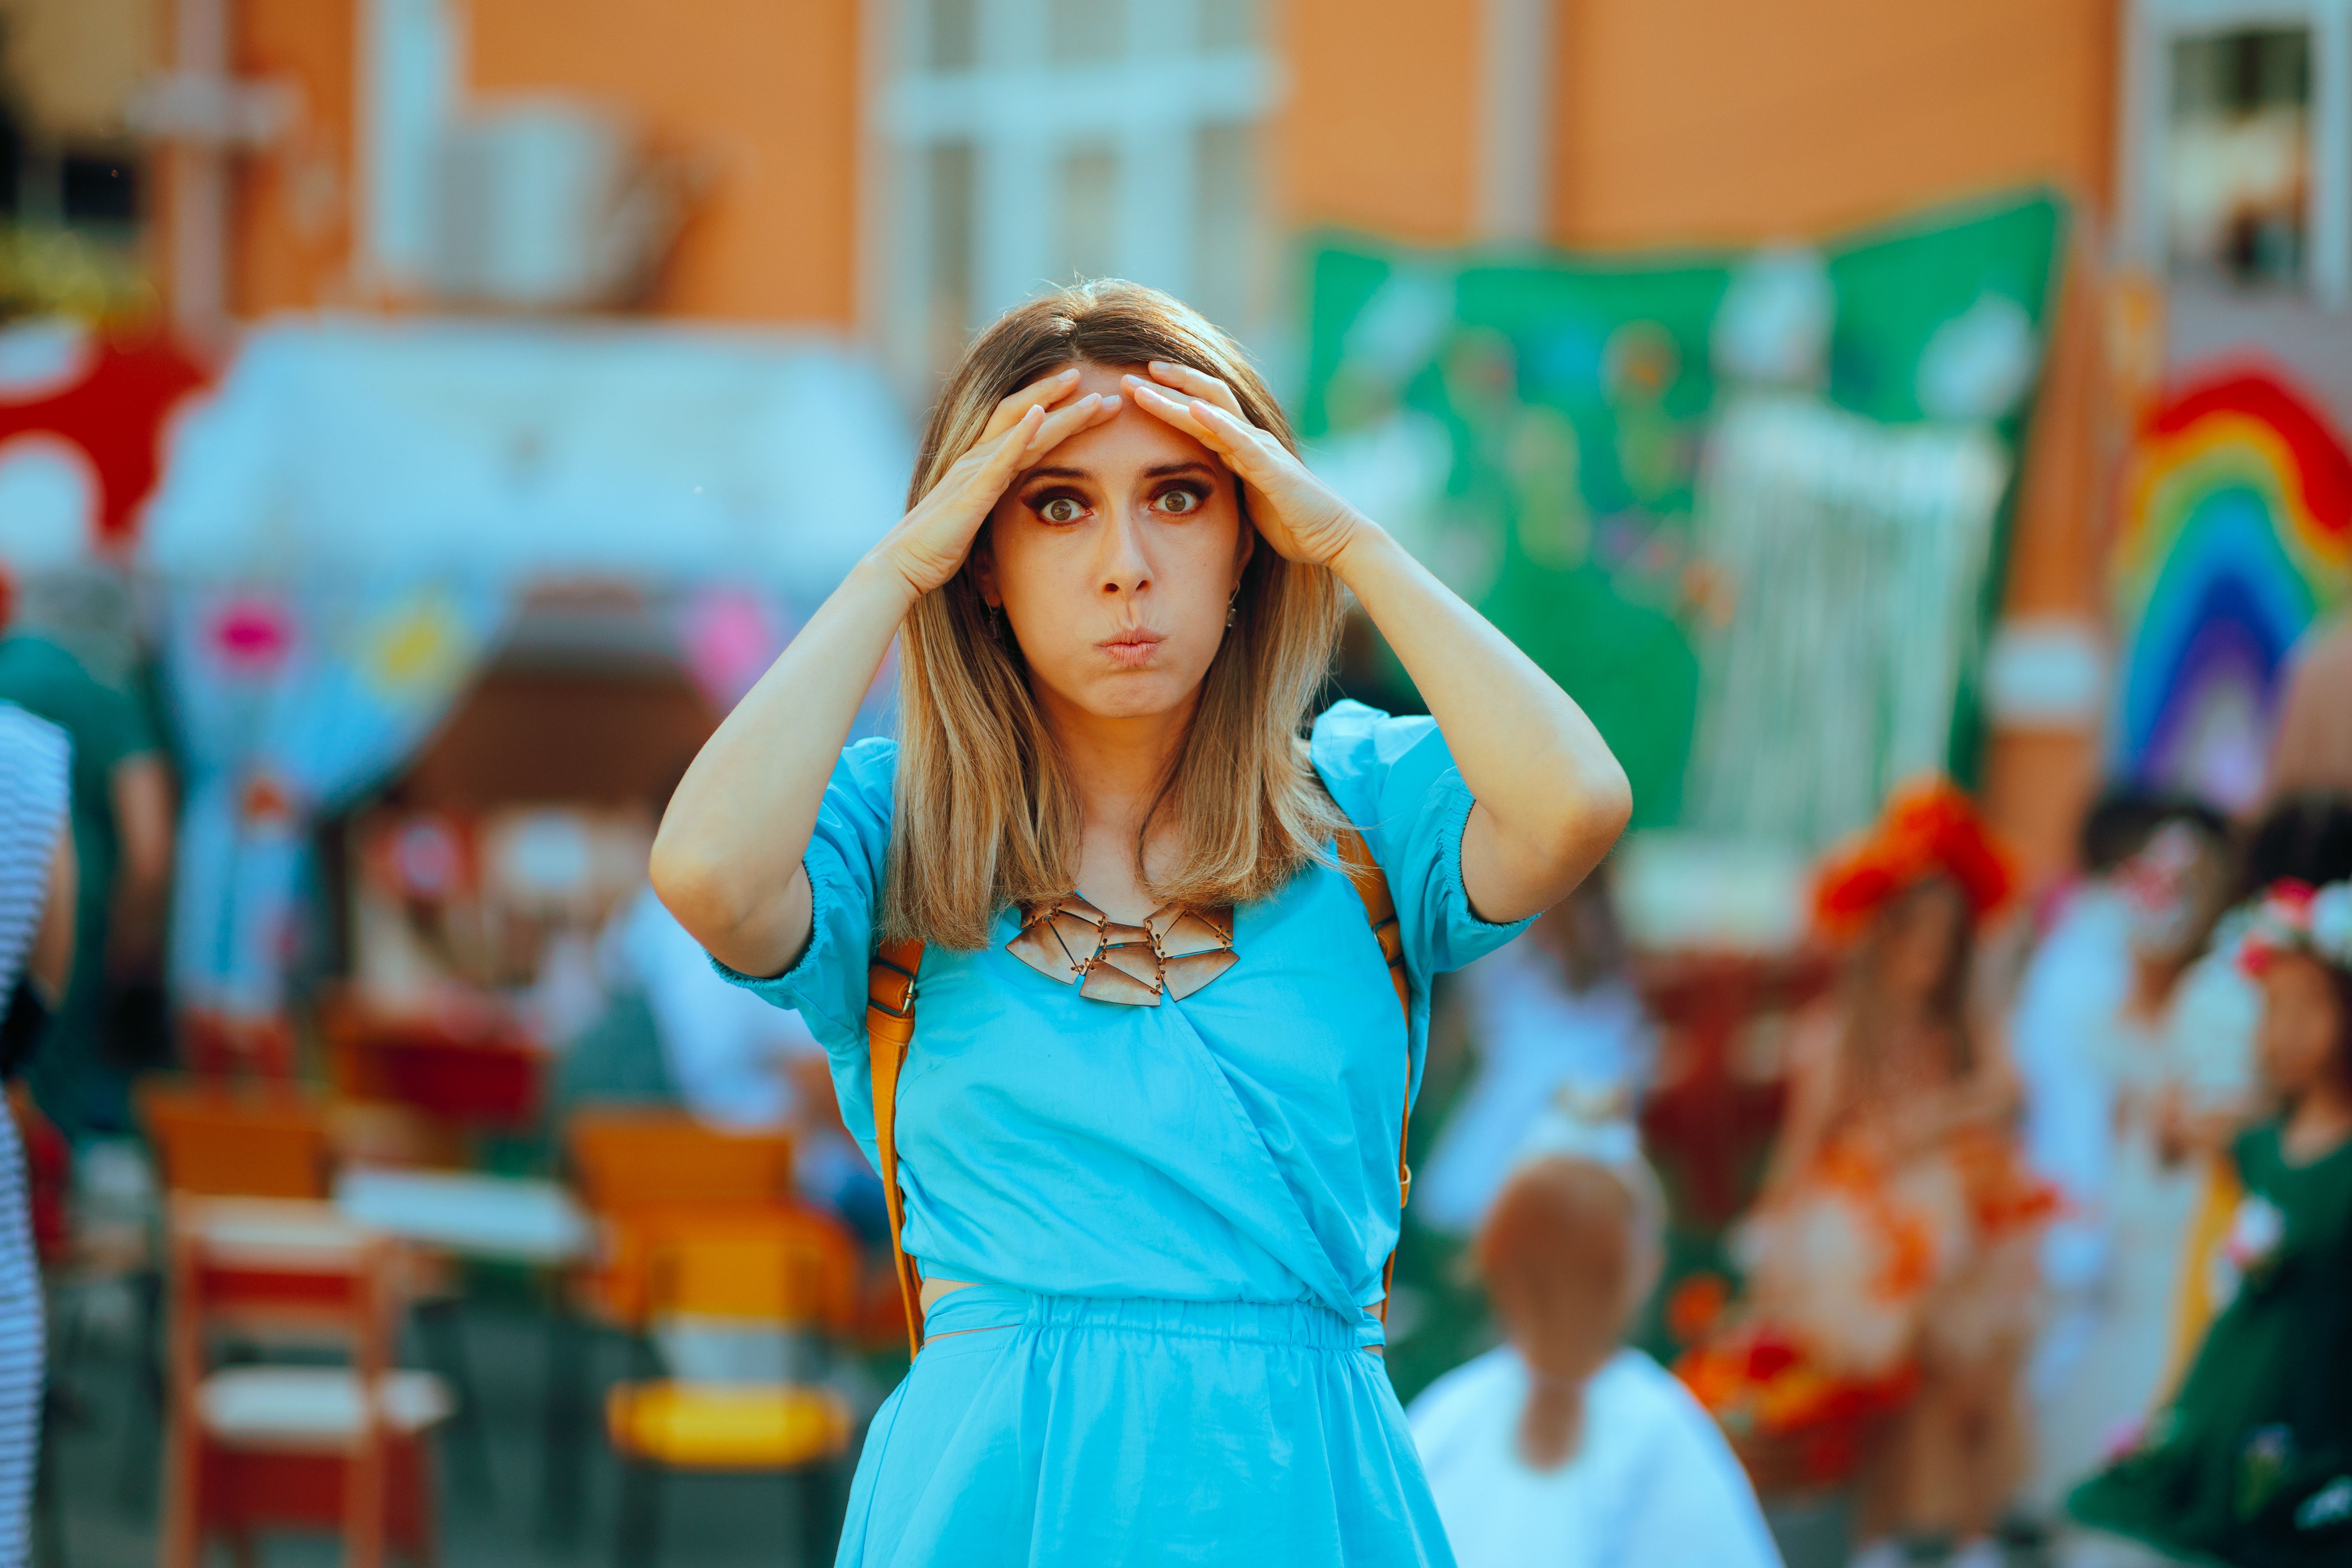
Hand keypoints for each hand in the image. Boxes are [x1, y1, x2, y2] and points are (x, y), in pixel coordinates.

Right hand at [873, 367, 1119, 596]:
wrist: (904, 564)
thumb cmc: (939, 546)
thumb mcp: (979, 518)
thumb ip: (996, 502)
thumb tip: (1021, 505)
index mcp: (981, 465)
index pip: (1026, 429)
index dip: (1058, 412)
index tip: (1090, 402)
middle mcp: (978, 458)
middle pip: (1029, 418)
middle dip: (1067, 403)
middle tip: (1104, 392)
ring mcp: (973, 470)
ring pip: (1024, 431)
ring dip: (1059, 412)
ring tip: (1091, 397)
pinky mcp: (970, 491)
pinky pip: (999, 458)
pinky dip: (1020, 434)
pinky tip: (1040, 415)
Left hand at [1124, 363, 1371, 568]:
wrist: (1333, 537)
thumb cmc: (1292, 522)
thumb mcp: (1247, 500)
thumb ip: (1228, 483)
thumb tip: (1201, 485)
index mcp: (1241, 448)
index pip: (1199, 414)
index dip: (1169, 399)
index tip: (1138, 389)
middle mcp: (1250, 440)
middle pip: (1202, 400)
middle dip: (1165, 386)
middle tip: (1128, 376)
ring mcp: (1261, 449)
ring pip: (1213, 412)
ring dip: (1178, 397)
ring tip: (1147, 382)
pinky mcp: (1272, 468)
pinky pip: (1241, 441)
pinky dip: (1217, 423)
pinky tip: (1194, 409)